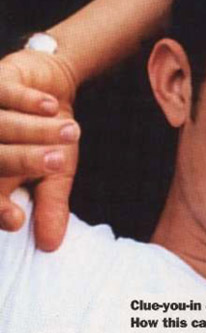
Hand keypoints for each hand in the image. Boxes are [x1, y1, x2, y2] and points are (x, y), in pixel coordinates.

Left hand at [0, 49, 79, 250]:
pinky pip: (7, 93)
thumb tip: (51, 244)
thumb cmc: (48, 136)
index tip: (16, 221)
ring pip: (3, 126)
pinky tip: (52, 107)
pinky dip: (29, 102)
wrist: (50, 88)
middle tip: (56, 162)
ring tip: (71, 133)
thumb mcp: (55, 174)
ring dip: (37, 131)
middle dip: (23, 161)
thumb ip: (49, 207)